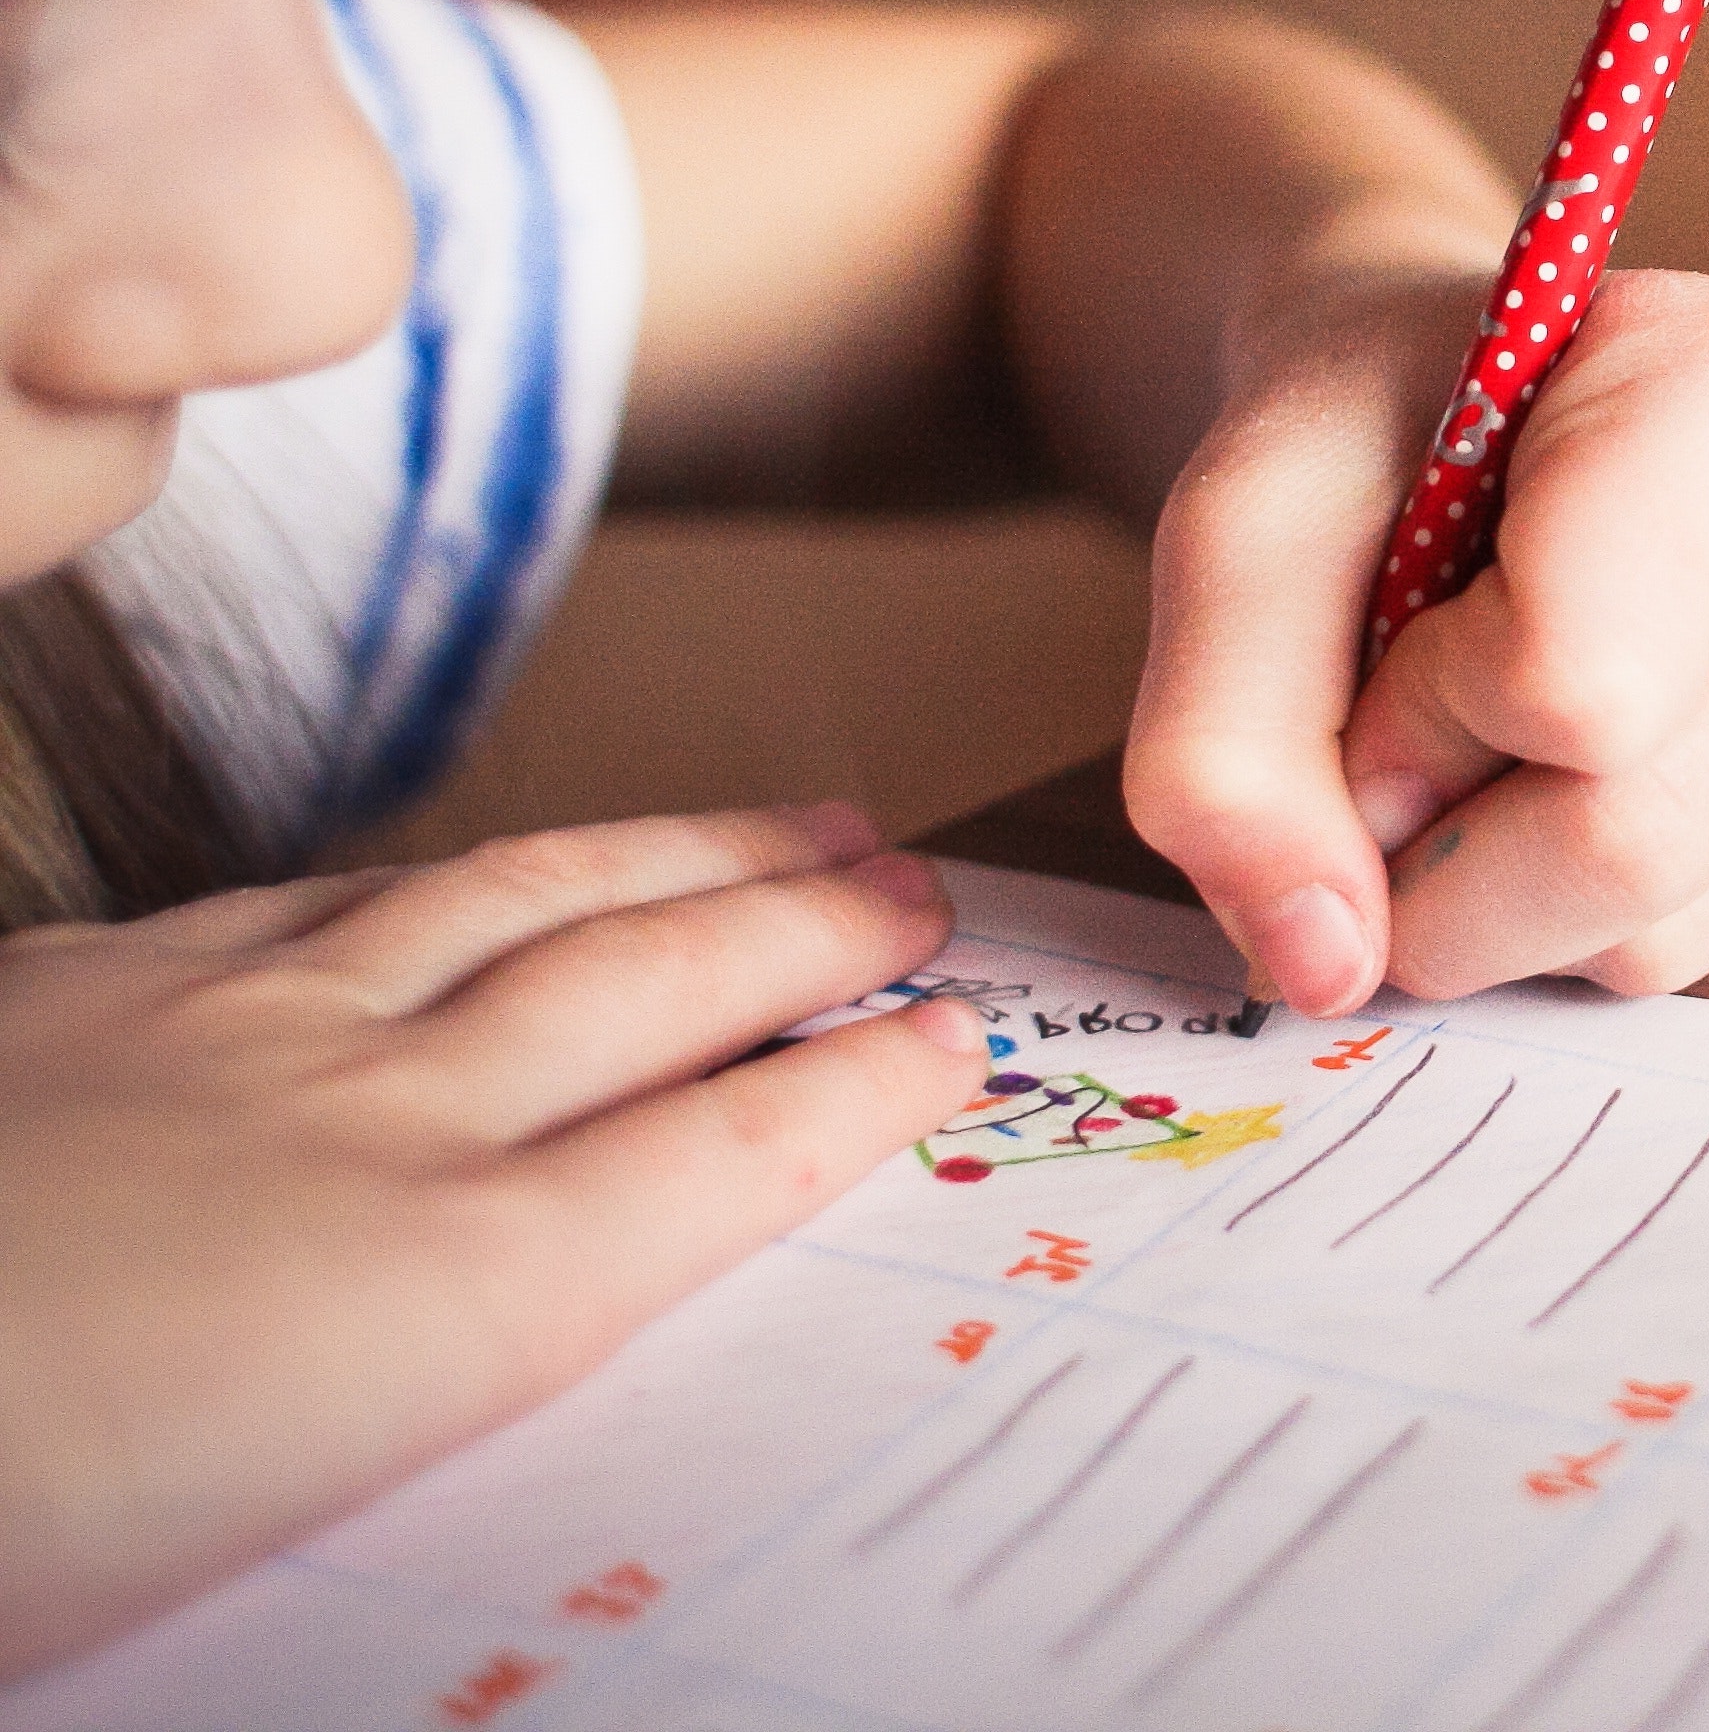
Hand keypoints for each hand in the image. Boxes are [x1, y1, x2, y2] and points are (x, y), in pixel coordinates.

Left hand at [0, 807, 983, 1681]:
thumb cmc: (14, 1519)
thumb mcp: (267, 1547)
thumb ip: (425, 1410)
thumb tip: (523, 1345)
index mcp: (445, 1295)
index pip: (724, 1158)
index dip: (861, 1084)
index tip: (956, 1039)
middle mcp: (378, 1128)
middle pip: (653, 986)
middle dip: (810, 926)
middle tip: (918, 883)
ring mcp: (231, 1029)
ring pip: (516, 899)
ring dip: (678, 855)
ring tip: (785, 819)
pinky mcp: (89, 987)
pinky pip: (322, 895)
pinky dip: (447, 873)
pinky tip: (474, 867)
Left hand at [1126, 266, 1708, 1015]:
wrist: (1483, 420)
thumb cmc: (1378, 438)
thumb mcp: (1242, 526)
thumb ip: (1222, 739)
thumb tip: (1322, 964)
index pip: (1580, 683)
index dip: (1420, 716)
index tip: (1385, 636)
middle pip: (1639, 839)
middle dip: (1447, 859)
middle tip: (1394, 755)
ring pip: (1672, 929)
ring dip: (1507, 900)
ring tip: (1492, 742)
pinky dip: (1586, 916)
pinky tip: (1578, 777)